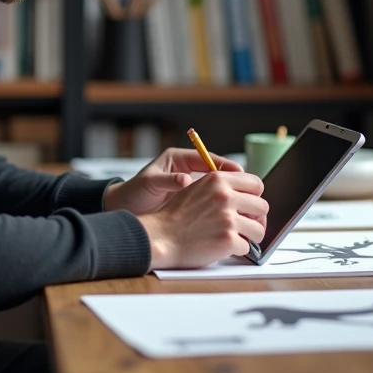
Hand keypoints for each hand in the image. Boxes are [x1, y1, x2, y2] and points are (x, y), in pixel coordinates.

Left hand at [104, 147, 242, 216]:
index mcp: (177, 159)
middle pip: (217, 172)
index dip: (226, 166)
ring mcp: (190, 185)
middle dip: (233, 180)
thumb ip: (167, 181)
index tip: (239, 174)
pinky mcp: (190, 199)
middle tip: (250, 190)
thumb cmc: (133, 193)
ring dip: (230, 193)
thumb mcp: (150, 184)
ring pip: (217, 186)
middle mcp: (187, 169)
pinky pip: (210, 198)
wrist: (123, 208)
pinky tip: (231, 214)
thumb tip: (186, 180)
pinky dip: (221, 204)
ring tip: (245, 202)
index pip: (208, 158)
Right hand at [134, 171, 268, 270]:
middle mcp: (225, 196)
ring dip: (249, 236)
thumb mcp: (197, 189)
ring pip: (259, 229)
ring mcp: (228, 219)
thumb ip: (221, 187)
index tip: (248, 206)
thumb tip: (248, 195)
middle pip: (263, 206)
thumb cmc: (175, 216)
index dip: (254, 197)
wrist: (160, 237)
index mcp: (218, 180)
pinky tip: (221, 247)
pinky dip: (236, 250)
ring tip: (234, 238)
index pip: (256, 184)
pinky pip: (247, 247)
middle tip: (243, 225)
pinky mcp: (228, 240)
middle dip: (255, 218)